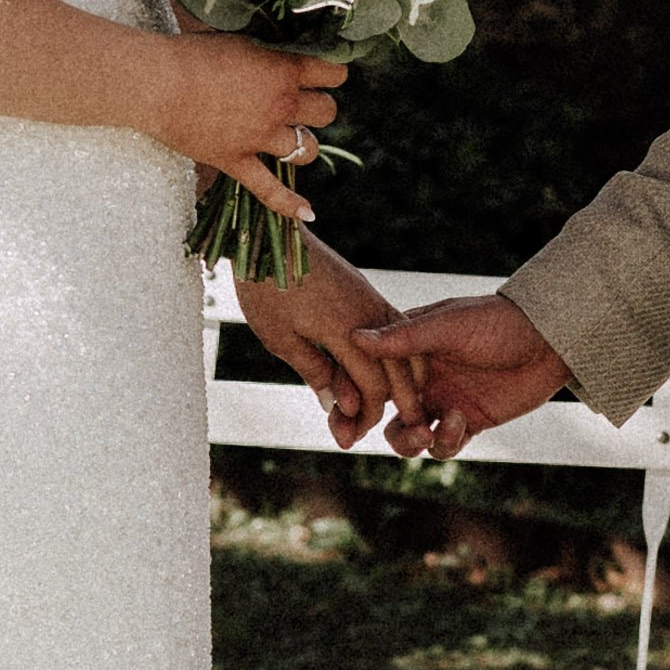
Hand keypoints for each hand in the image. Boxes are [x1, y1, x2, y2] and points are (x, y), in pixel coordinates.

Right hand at [161, 33, 348, 226]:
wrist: (157, 83)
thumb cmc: (192, 52)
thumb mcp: (239, 38)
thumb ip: (266, 48)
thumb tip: (283, 49)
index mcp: (284, 70)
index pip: (334, 73)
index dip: (331, 71)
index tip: (323, 71)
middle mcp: (281, 105)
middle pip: (327, 112)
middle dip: (319, 105)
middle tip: (304, 102)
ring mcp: (261, 137)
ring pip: (308, 149)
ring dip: (306, 143)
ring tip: (294, 136)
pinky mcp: (237, 160)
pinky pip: (270, 190)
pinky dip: (290, 205)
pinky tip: (309, 215)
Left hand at [234, 247, 409, 445]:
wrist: (268, 234)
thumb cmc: (265, 286)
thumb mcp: (279, 337)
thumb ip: (314, 371)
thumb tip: (338, 406)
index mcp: (346, 330)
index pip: (373, 386)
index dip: (364, 416)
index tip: (347, 435)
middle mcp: (368, 314)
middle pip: (397, 372)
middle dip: (389, 406)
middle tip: (368, 430)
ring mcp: (371, 299)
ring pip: (403, 349)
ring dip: (396, 381)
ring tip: (381, 404)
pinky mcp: (366, 291)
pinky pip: (392, 329)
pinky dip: (392, 356)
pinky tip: (377, 370)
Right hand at [362, 293, 572, 455]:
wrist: (549, 340)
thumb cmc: (497, 321)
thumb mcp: (450, 325)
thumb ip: (405, 338)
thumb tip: (355, 338)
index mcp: (407, 349)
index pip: (364, 371)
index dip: (347, 390)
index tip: (343, 405)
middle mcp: (419, 378)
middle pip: (376, 409)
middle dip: (360, 426)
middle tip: (350, 439)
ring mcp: (442, 401)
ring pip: (407, 433)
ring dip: (407, 441)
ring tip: (423, 434)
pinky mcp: (468, 422)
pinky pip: (443, 444)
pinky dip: (445, 442)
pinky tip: (460, 422)